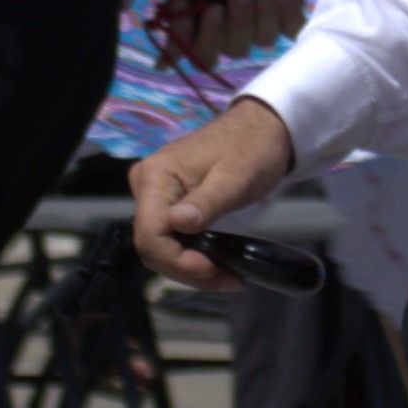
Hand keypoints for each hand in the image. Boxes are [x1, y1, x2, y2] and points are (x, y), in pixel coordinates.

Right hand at [127, 98, 297, 289]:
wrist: (261, 128)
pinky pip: (170, 238)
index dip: (177, 261)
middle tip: (229, 279)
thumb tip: (178, 223)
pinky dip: (192, 256)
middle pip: (152, 246)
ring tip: (229, 276)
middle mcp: (146, 185)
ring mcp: (154, 194)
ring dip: (191, 268)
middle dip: (187, 270)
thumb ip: (207, 202)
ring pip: (160, 247)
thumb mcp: (236, 178)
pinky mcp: (167, 202)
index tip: (213, 270)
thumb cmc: (252, 148)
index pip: (150, 235)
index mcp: (156, 177)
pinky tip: (218, 264)